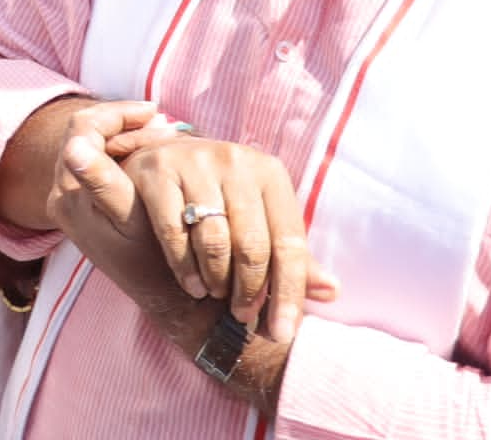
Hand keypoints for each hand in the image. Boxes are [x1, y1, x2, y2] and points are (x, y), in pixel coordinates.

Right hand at [57, 125, 326, 346]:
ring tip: (215, 295)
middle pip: (252, 244)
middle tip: (242, 316)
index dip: (289, 293)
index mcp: (269, 173)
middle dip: (250, 292)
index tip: (282, 333)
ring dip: (217, 281)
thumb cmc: (219, 199)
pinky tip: (191, 284)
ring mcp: (195, 162)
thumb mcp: (259, 220)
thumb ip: (291, 257)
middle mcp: (236, 160)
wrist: (159, 157)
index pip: (289, 241)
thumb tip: (332, 292)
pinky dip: (184, 268)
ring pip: (214, 241)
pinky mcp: (158, 171)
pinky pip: (174, 232)